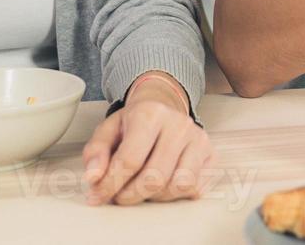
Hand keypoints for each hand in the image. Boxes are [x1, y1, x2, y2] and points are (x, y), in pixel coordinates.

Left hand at [82, 73, 212, 205]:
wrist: (163, 107)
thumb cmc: (134, 123)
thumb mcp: (108, 130)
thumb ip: (96, 153)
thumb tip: (93, 178)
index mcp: (150, 113)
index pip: (129, 160)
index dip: (110, 184)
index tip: (98, 195)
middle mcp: (178, 124)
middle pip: (154, 178)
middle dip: (131, 195)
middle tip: (119, 196)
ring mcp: (198, 139)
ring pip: (176, 186)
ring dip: (154, 196)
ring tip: (142, 187)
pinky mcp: (211, 154)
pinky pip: (194, 189)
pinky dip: (175, 194)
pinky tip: (163, 184)